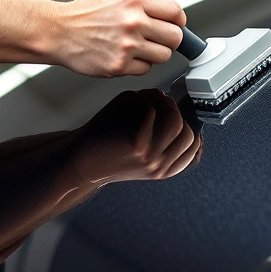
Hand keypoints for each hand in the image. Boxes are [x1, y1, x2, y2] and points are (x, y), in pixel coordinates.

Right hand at [51, 0, 186, 76]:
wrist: (58, 31)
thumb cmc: (84, 14)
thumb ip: (143, 0)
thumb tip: (165, 5)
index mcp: (134, 2)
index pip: (175, 12)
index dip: (178, 20)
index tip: (176, 24)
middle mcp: (133, 23)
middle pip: (175, 37)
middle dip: (169, 38)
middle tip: (158, 38)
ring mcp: (127, 46)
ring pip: (164, 56)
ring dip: (155, 53)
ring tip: (139, 47)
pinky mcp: (119, 65)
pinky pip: (145, 69)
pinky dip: (138, 65)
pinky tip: (126, 56)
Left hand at [69, 89, 201, 185]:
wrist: (78, 162)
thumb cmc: (106, 150)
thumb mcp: (141, 148)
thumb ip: (163, 133)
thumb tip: (175, 104)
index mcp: (163, 170)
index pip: (193, 145)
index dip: (185, 125)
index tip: (173, 113)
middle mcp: (159, 166)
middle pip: (186, 131)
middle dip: (174, 111)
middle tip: (159, 103)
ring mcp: (149, 156)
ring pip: (174, 119)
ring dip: (162, 104)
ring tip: (146, 101)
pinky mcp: (136, 144)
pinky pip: (152, 113)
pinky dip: (143, 103)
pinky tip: (132, 106)